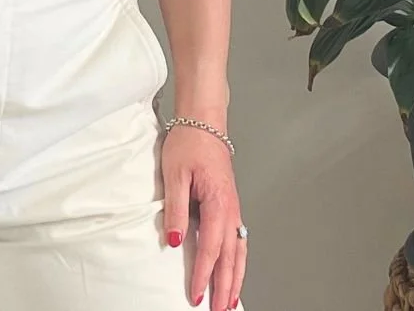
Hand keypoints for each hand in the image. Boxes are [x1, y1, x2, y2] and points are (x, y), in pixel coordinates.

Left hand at [161, 125, 245, 310]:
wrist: (205, 120)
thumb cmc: (190, 141)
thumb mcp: (175, 173)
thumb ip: (175, 209)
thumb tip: (174, 240)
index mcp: (217, 202)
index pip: (211, 248)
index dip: (203, 275)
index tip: (195, 296)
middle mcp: (230, 208)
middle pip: (230, 256)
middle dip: (225, 287)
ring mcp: (233, 206)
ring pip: (239, 250)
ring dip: (235, 277)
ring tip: (230, 300)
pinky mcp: (230, 203)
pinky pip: (239, 238)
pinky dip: (238, 259)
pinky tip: (235, 269)